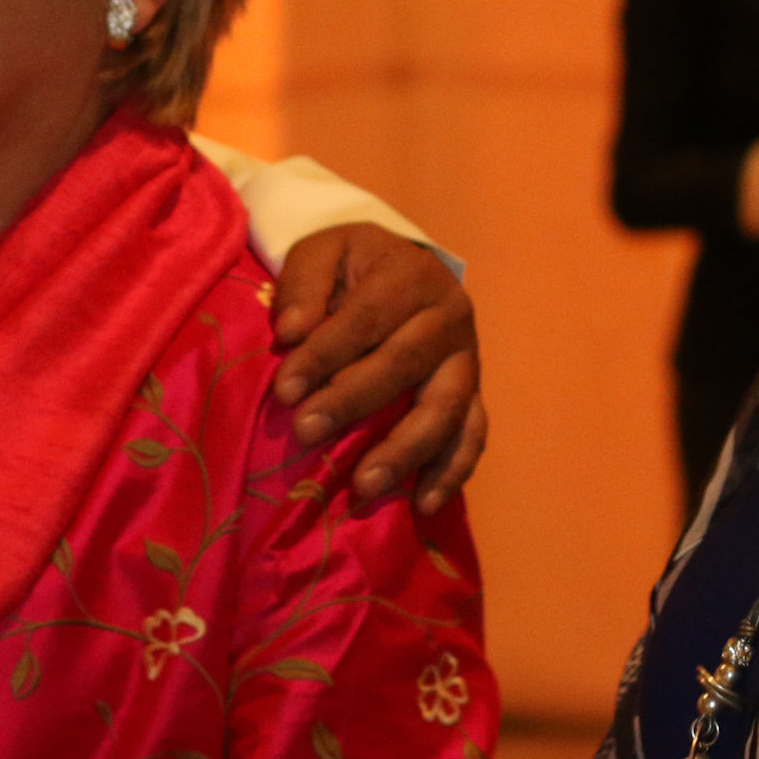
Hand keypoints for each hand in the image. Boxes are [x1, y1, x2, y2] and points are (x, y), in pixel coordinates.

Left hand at [270, 224, 484, 514]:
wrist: (403, 270)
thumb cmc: (352, 268)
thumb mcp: (323, 253)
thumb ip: (303, 283)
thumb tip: (290, 329)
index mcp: (411, 276)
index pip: (364, 318)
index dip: (324, 354)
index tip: (284, 390)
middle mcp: (449, 317)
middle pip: (403, 363)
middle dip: (352, 402)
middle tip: (305, 432)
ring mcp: (467, 359)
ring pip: (446, 408)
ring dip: (405, 450)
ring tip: (364, 486)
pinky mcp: (473, 393)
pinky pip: (472, 435)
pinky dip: (451, 472)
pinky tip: (422, 505)